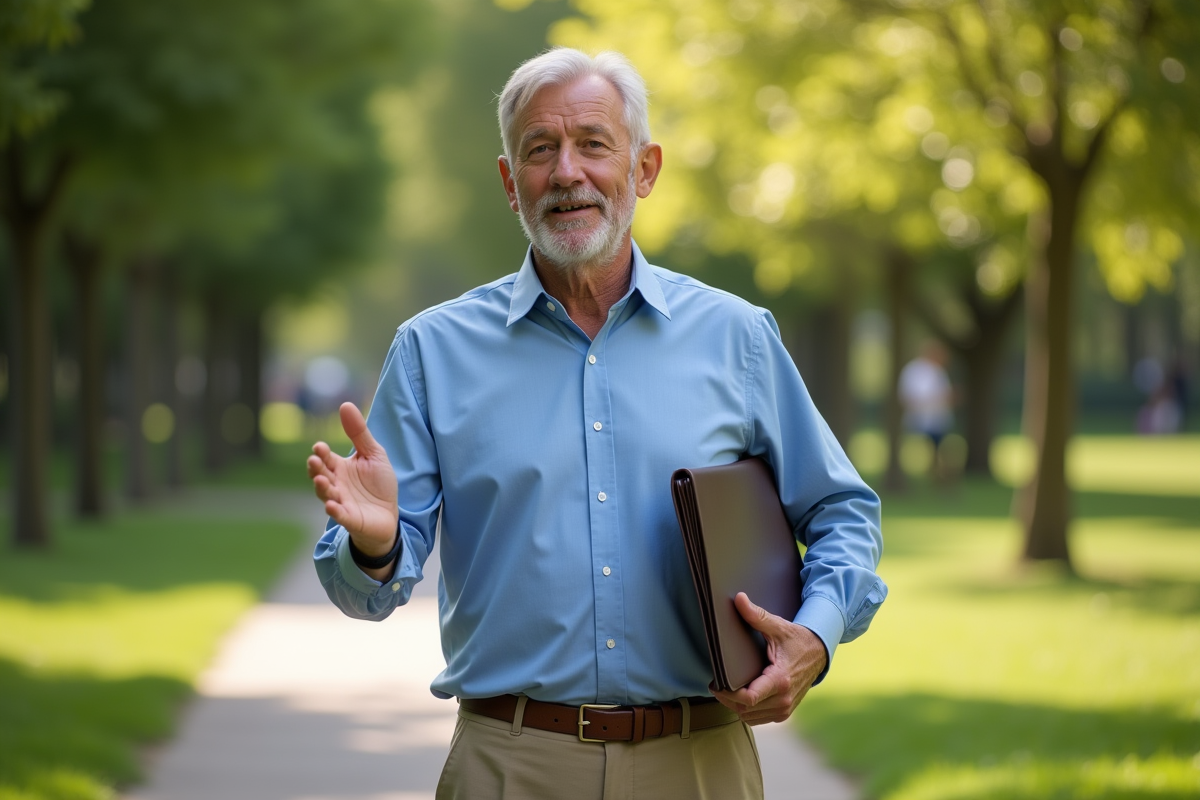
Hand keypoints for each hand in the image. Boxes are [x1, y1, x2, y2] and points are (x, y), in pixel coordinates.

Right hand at [307, 402, 398, 555]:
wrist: (389, 513)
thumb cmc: (378, 483)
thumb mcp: (373, 454)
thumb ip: (359, 433)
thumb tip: (345, 404)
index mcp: (339, 467)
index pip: (326, 458)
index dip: (321, 453)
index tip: (319, 447)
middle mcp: (335, 484)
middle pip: (321, 475)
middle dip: (316, 468)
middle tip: (314, 460)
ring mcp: (340, 501)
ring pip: (326, 494)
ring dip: (321, 488)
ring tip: (320, 480)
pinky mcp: (349, 518)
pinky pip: (339, 514)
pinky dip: (334, 510)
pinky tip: (330, 505)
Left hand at [711, 592, 827, 724]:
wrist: (820, 653)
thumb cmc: (797, 639)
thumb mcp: (778, 626)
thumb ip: (757, 615)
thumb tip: (739, 598)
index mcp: (780, 680)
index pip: (749, 698)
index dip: (728, 694)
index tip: (716, 684)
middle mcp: (784, 699)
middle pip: (745, 709)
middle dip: (727, 699)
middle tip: (716, 685)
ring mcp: (785, 708)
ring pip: (750, 717)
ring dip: (736, 706)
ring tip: (727, 690)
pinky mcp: (785, 712)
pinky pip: (759, 719)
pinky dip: (747, 711)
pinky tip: (741, 697)